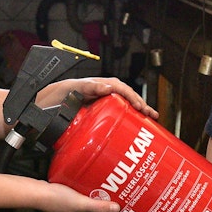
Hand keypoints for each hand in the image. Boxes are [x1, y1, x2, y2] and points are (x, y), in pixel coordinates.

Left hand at [41, 77, 158, 119]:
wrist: (59, 100)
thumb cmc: (70, 91)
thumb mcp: (80, 87)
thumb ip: (93, 87)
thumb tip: (109, 88)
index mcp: (106, 85)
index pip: (124, 90)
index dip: (133, 98)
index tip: (139, 107)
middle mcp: (110, 92)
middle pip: (130, 98)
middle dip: (142, 106)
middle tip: (151, 115)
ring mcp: (110, 102)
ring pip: (129, 105)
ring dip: (141, 112)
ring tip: (152, 120)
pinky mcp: (108, 110)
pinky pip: (123, 113)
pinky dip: (133, 118)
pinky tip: (139, 126)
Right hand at [43, 181, 126, 211]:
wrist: (40, 194)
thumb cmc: (57, 200)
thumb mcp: (82, 203)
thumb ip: (99, 206)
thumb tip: (116, 209)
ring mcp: (77, 210)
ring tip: (118, 207)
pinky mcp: (73, 201)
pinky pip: (89, 203)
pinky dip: (97, 201)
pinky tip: (99, 193)